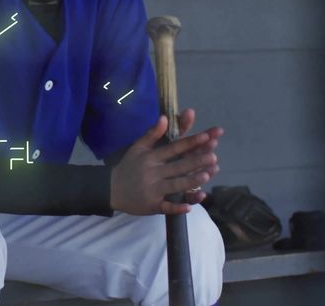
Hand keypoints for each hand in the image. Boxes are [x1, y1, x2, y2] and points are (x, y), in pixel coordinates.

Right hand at [109, 111, 223, 215]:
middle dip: (196, 161)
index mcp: (151, 157)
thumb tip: (165, 117)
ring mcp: (152, 190)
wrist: (110, 189)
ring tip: (206, 175)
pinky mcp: (151, 205)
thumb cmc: (128, 166)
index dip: (190, 142)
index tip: (206, 137)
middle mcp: (153, 172)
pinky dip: (176, 208)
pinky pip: (166, 207)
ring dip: (190, 181)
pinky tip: (189, 207)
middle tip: (214, 156)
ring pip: (174, 186)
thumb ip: (153, 133)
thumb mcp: (138, 147)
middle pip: (178, 166)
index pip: (174, 148)